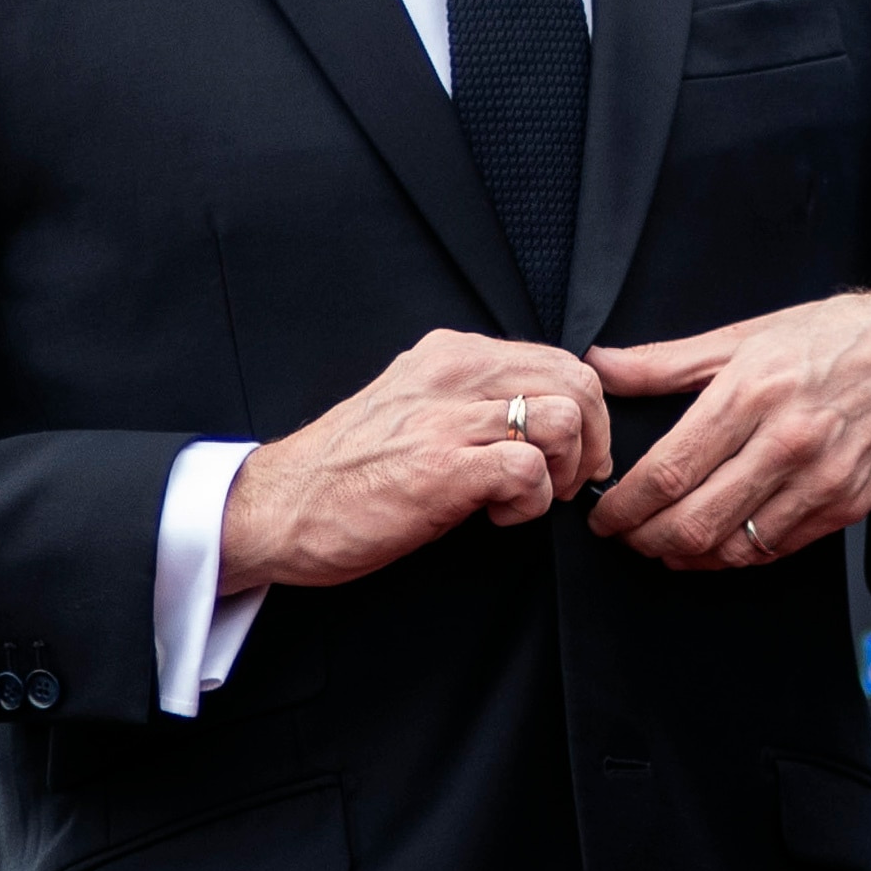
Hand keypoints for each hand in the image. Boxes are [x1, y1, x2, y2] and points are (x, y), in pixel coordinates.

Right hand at [221, 330, 611, 587]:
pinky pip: (529, 468)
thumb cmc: (349, 471)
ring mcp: (446, 419)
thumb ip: (474, 398)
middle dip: (591, 441)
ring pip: (562, 420)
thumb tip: (548, 416)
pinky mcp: (441, 469)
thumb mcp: (417, 408)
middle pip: (577, 383)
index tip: (577, 453)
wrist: (278, 508)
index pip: (559, 360)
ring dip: (562, 471)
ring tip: (527, 497)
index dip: (587, 412)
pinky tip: (497, 515)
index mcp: (449, 355)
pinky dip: (531, 501)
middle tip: (565, 482)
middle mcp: (452, 374)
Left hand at [585, 283, 870, 568]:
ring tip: (665, 544)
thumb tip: (601, 366)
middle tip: (626, 536)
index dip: (624, 506)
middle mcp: (788, 440)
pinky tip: (716, 545)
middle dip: (645, 540)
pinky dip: (737, 556)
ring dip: (688, 555)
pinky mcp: (850, 504)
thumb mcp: (750, 333)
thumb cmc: (840, 335)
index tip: (604, 515)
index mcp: (753, 391)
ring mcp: (824, 479)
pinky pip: (777, 549)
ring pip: (734, 547)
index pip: (669, 471)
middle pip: (694, 521)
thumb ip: (668, 361)